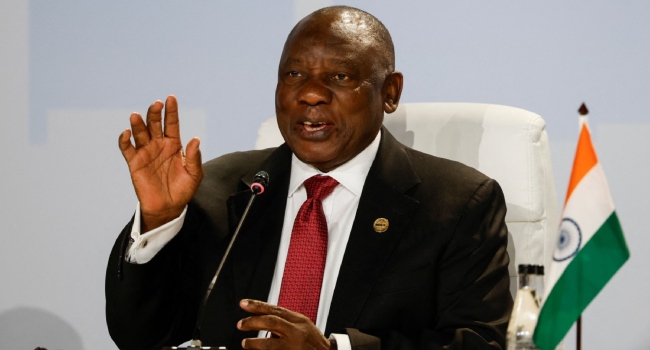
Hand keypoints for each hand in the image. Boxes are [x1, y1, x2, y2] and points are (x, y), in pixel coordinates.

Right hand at [118, 95, 203, 231]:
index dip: (172, 111)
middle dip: (155, 113)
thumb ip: (194, 158)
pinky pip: (127, 148)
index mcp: (174, 144)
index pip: (172, 123)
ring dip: (138, 124)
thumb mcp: (194, 174)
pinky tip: (127, 133)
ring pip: (140, 133)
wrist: (168, 207)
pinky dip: (125, 140)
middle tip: (156, 105)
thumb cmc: (183, 190)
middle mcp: (159, 144)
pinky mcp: (134, 162)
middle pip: (155, 124)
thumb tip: (195, 140)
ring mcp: (146, 152)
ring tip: (136, 116)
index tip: (171, 98)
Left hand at [237, 299, 331, 349]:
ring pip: (270, 342)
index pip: (275, 309)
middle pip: (271, 322)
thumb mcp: (303, 325)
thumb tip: (264, 318)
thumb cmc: (314, 342)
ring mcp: (294, 346)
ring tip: (245, 343)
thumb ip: (286, 321)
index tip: (244, 303)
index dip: (257, 305)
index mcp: (298, 320)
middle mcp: (296, 331)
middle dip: (252, 322)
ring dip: (254, 343)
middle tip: (240, 324)